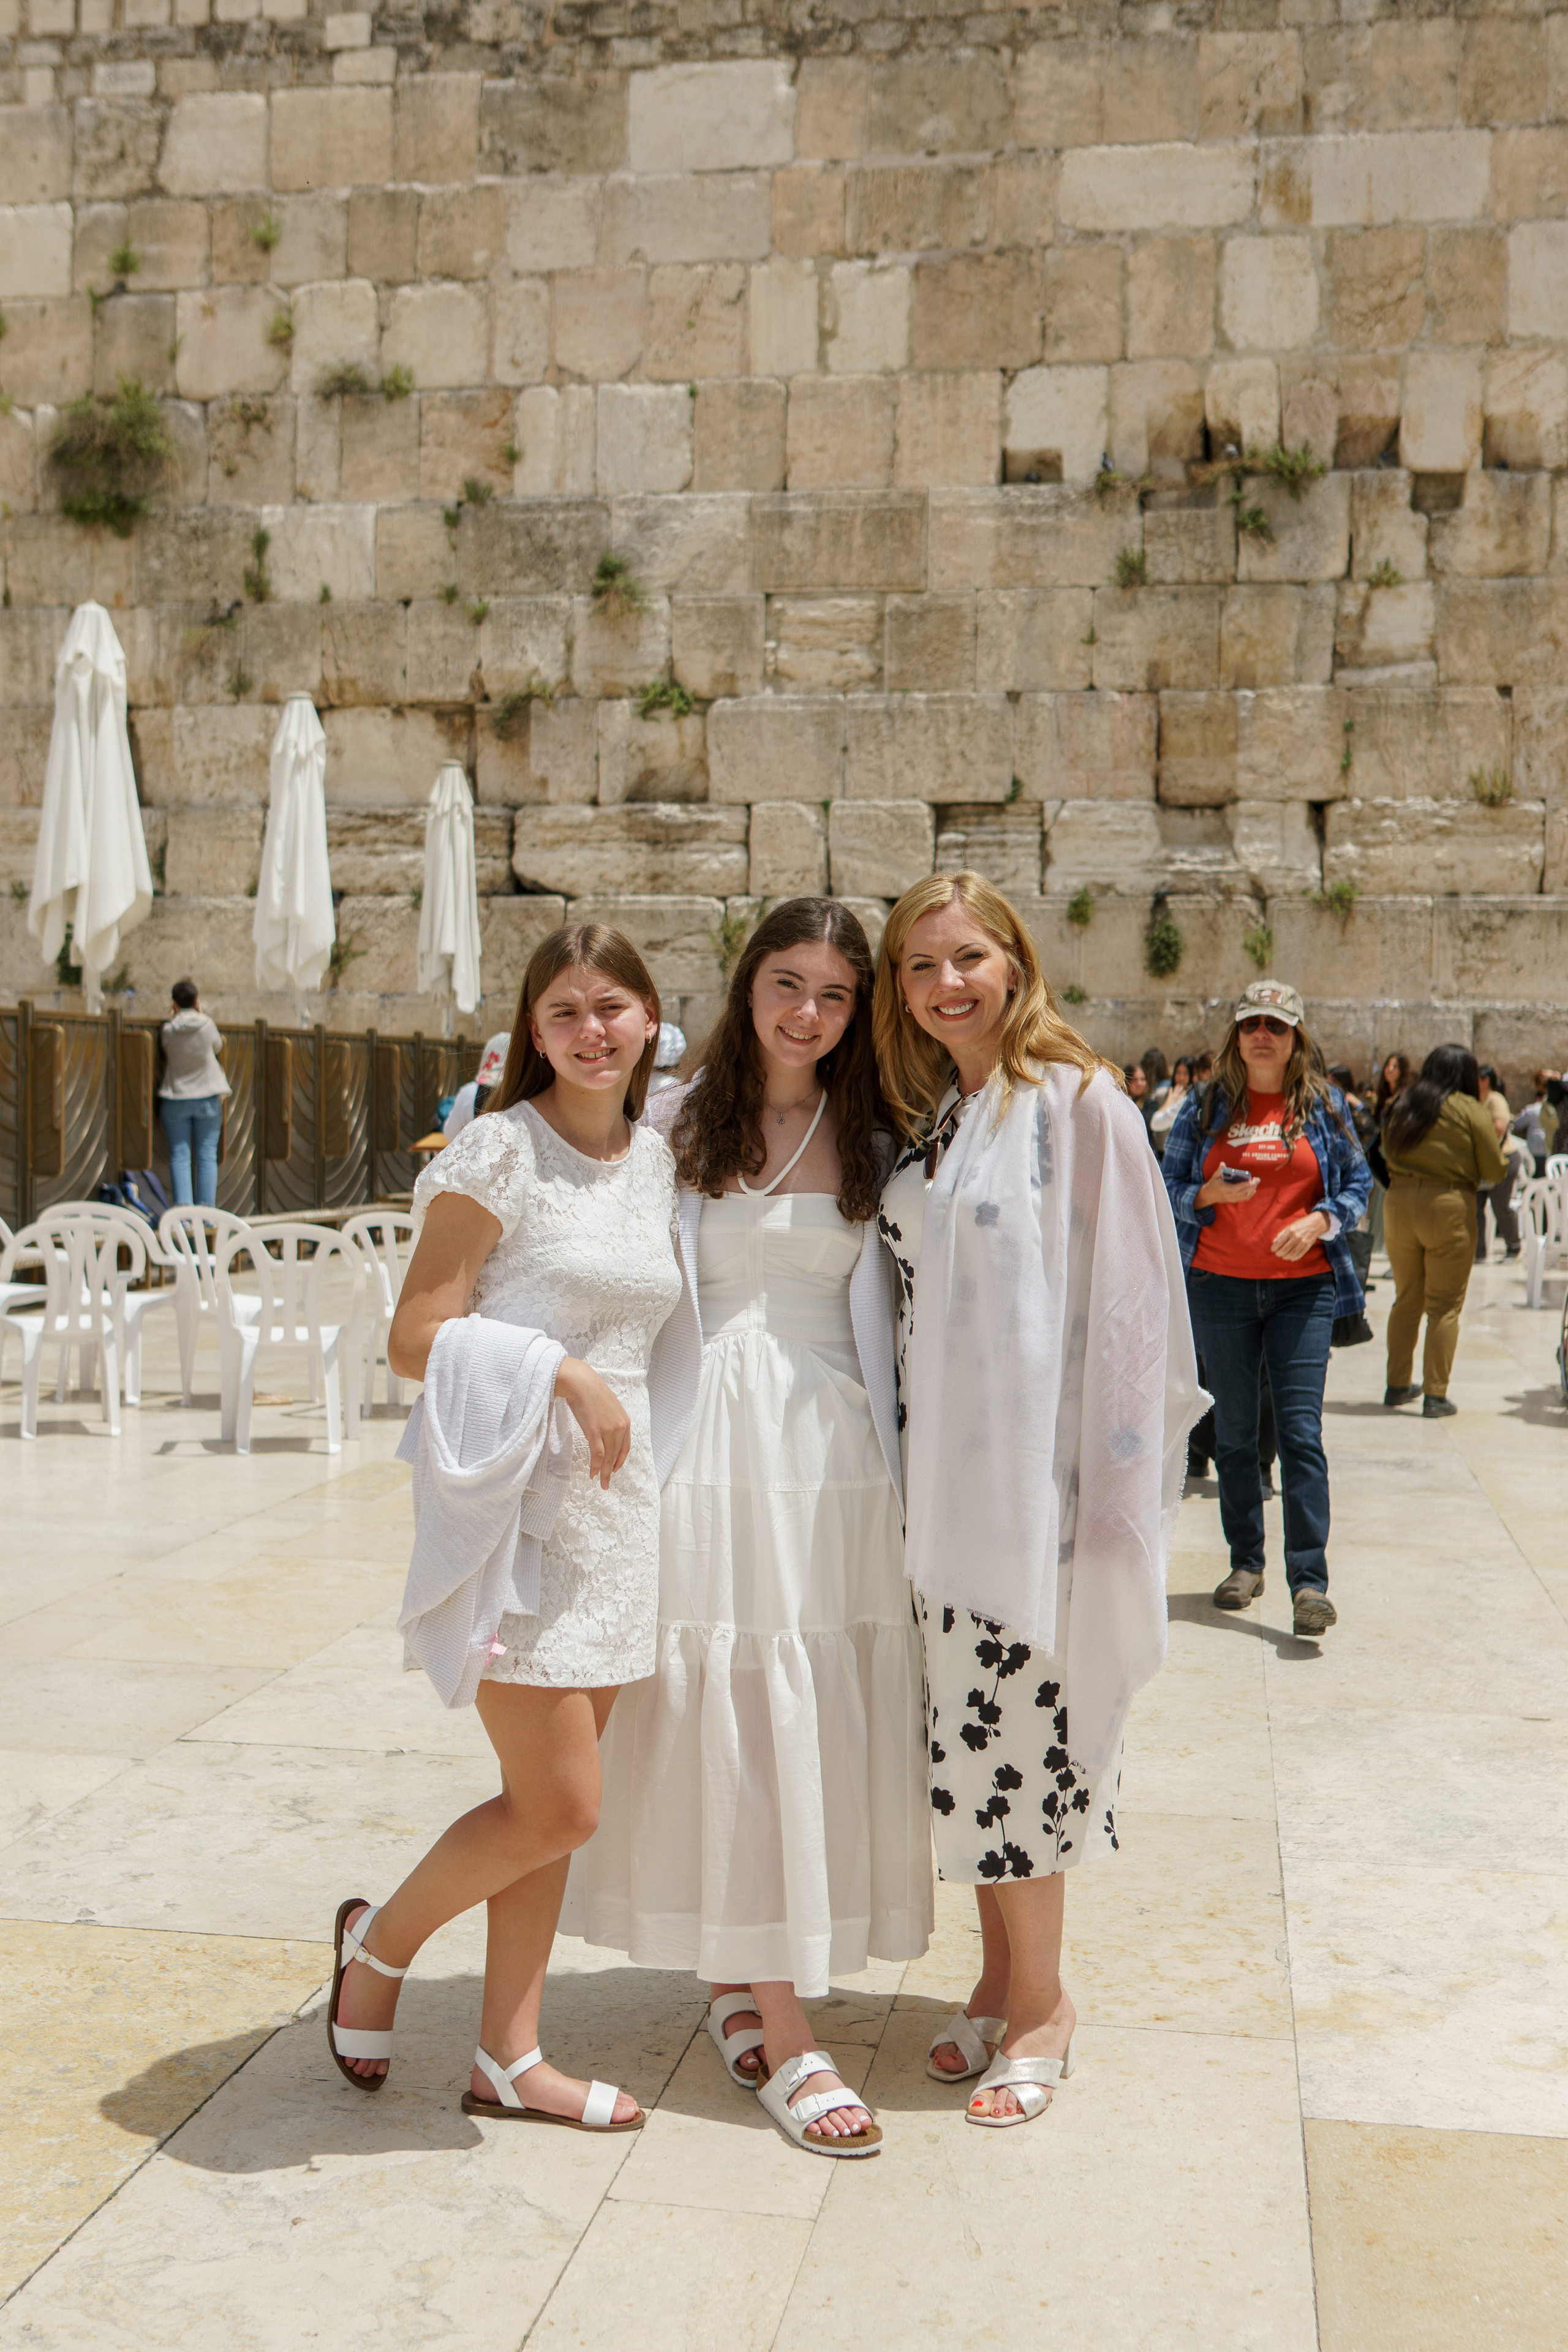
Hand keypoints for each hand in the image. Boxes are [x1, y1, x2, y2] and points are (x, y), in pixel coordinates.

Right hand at [555, 1358, 630, 1489]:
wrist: (581, 1383)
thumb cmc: (591, 1392)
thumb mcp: (608, 1407)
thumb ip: (610, 1420)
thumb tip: (605, 1430)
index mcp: (625, 1421)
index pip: (625, 1447)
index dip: (620, 1460)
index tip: (615, 1469)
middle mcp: (620, 1427)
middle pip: (616, 1455)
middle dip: (611, 1471)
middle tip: (607, 1483)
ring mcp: (609, 1430)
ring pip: (608, 1458)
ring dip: (604, 1473)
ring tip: (601, 1483)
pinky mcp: (596, 1432)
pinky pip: (598, 1455)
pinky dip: (596, 1466)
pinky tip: (593, 1473)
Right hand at [1197, 1169, 1259, 1207]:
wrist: (1208, 1195)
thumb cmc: (1213, 1184)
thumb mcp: (1215, 1176)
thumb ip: (1219, 1170)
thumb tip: (1222, 1164)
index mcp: (1224, 1189)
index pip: (1235, 1188)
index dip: (1243, 1185)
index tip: (1250, 1180)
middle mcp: (1229, 1195)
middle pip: (1243, 1192)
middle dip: (1252, 1186)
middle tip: (1257, 1179)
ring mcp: (1232, 1199)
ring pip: (1245, 1196)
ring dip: (1252, 1190)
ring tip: (1256, 1183)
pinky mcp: (1233, 1200)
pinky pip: (1244, 1198)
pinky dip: (1250, 1194)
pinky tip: (1253, 1189)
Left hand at [1271, 1212, 1330, 1261]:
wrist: (1316, 1223)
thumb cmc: (1301, 1224)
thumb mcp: (1290, 1225)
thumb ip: (1282, 1233)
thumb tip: (1275, 1241)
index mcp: (1290, 1230)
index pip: (1279, 1242)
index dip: (1274, 1247)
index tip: (1273, 1249)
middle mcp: (1296, 1237)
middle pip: (1285, 1249)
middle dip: (1279, 1253)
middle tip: (1277, 1254)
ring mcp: (1302, 1242)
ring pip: (1292, 1254)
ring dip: (1285, 1257)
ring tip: (1283, 1256)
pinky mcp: (1307, 1246)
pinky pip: (1300, 1254)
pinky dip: (1294, 1258)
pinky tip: (1290, 1258)